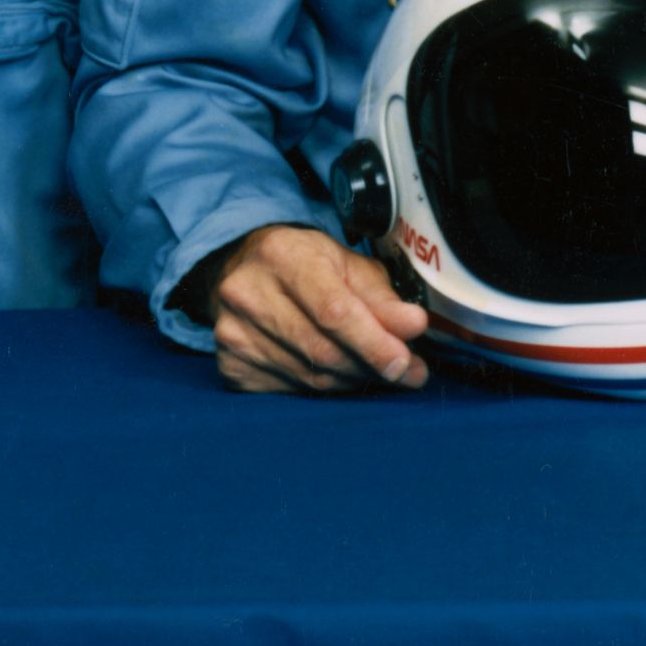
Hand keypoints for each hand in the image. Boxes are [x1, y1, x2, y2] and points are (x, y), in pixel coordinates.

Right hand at [195, 224, 429, 394]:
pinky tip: (341, 373)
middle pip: (321, 349)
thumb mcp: (347, 264)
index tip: (405, 362)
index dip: (373, 342)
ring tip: (378, 370)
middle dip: (371, 365)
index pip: (333, 311)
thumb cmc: (304, 263)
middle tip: (407, 372)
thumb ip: (382, 298)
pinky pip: (291, 389)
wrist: (243, 271)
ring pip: (309, 376)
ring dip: (353, 378)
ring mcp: (234, 334)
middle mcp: (248, 295)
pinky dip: (325, 386)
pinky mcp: (231, 365)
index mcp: (282, 256)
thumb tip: (414, 327)